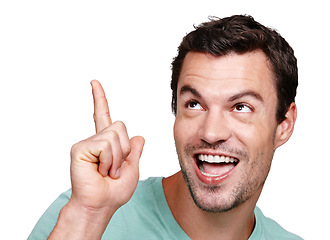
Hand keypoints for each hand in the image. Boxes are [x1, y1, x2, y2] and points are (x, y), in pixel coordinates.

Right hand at [69, 80, 144, 214]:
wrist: (102, 204)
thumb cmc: (114, 190)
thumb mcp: (133, 168)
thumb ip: (135, 151)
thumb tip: (139, 136)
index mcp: (106, 143)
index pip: (103, 116)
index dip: (99, 99)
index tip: (94, 83)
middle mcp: (95, 139)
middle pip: (120, 126)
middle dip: (124, 149)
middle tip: (114, 168)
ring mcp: (87, 143)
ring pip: (115, 135)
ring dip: (117, 158)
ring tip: (107, 171)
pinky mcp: (80, 148)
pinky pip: (105, 145)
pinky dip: (109, 161)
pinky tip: (100, 170)